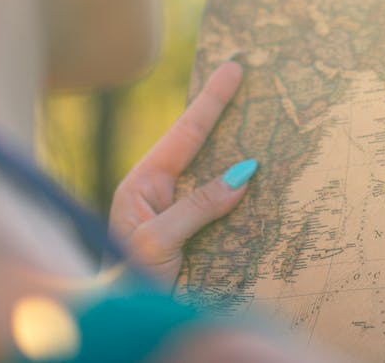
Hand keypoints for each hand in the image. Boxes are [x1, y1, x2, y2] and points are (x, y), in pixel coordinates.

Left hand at [109, 61, 255, 288]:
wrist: (119, 316)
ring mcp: (176, 211)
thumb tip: (244, 173)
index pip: (185, 133)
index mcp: (143, 183)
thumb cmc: (126, 279)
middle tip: (249, 76)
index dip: (212, 100)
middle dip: (225, 113)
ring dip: (239, 153)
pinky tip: (263, 182)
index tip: (233, 67)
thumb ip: (198, 206)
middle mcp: (160, 191)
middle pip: (201, 144)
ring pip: (215, 173)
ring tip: (266, 122)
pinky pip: (222, 203)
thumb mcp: (159, 240)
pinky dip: (242, 190)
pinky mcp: (193, 233)